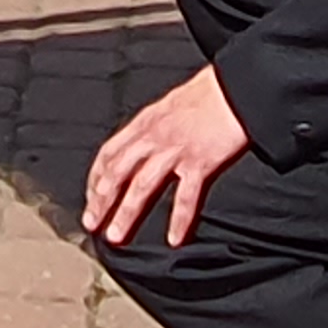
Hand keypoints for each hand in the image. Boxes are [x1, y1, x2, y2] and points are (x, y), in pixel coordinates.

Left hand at [83, 66, 252, 249]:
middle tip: (91, 224)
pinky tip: (173, 239)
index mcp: (145, 122)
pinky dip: (179, 220)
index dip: (96, 178)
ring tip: (116, 236)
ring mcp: (176, 150)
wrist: (237, 87)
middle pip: (118, 172)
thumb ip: (153, 126)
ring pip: (142, 186)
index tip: (91, 197)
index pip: (109, 153)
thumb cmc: (208, 94)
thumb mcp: (169, 104)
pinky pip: (186, 197)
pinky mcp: (201, 162)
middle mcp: (155, 137)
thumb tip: (142, 144)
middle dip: (101, 201)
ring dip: (126, 213)